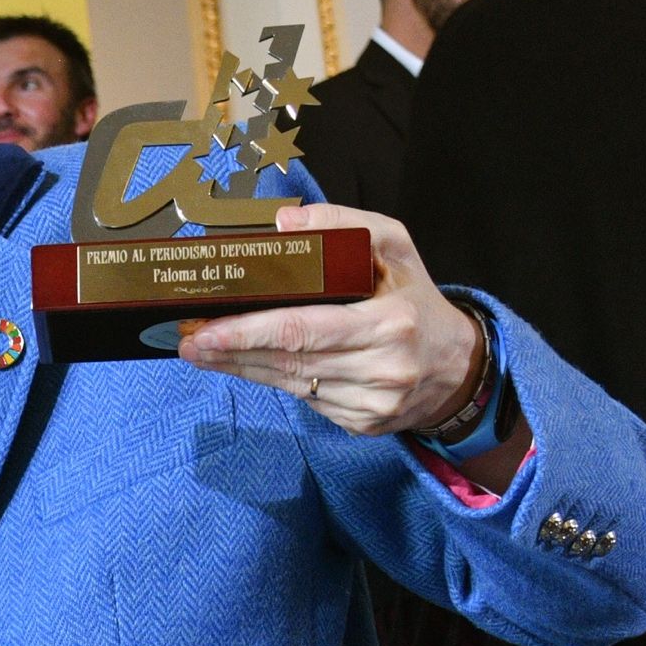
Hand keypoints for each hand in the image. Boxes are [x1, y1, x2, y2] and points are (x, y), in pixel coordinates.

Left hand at [171, 203, 488, 437]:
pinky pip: (306, 399)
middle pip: (287, 361)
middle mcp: (380, 369)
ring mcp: (371, 402)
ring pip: (289, 383)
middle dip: (231, 351)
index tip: (206, 329)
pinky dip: (274, 380)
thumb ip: (344, 224)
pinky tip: (247, 365)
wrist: (457, 366)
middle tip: (187, 340)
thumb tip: (285, 223)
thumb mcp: (395, 247)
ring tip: (202, 352)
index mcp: (388, 323)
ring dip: (241, 368)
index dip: (248, 332)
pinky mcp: (361, 423)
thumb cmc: (416, 299)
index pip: (302, 330)